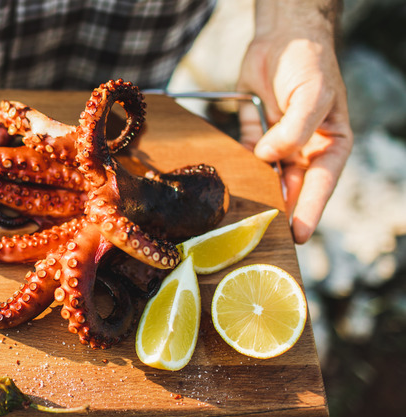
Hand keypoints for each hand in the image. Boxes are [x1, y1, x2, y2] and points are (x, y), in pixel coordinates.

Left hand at [237, 0, 352, 243]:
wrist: (283, 38)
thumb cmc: (309, 64)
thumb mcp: (312, 94)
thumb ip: (293, 129)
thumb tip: (269, 156)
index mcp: (330, 145)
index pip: (321, 186)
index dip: (309, 212)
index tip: (298, 236)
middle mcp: (305, 150)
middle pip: (291, 188)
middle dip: (278, 210)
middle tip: (261, 234)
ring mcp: (279, 144)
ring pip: (266, 178)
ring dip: (255, 193)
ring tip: (239, 216)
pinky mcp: (255, 135)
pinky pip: (245, 158)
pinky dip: (238, 170)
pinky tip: (226, 185)